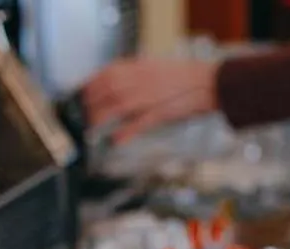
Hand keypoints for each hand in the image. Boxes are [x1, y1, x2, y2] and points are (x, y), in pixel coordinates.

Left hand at [82, 58, 218, 141]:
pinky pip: (139, 123)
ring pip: (118, 106)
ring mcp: (150, 97)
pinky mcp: (161, 113)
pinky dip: (126, 132)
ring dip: (101, 117)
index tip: (81, 95)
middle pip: (107, 90)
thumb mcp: (153, 67)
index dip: (89, 86)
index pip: (105, 74)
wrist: (208, 81)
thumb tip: (113, 82)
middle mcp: (141, 80)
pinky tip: (115, 140)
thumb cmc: (182, 77)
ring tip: (91, 128)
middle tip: (81, 116)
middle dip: (91, 104)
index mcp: (139, 67)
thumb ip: (133, 74)